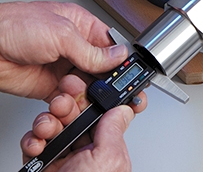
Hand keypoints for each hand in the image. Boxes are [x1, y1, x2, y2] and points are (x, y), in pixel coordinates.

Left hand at [0, 1, 129, 99]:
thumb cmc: (17, 26)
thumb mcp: (62, 34)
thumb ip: (92, 50)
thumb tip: (118, 55)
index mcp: (81, 25)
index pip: (109, 43)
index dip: (119, 58)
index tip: (127, 72)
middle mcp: (74, 46)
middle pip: (100, 67)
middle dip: (104, 79)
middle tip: (107, 88)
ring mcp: (62, 67)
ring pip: (86, 85)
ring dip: (84, 92)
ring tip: (74, 89)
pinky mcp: (50, 87)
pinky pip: (69, 98)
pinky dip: (70, 103)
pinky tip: (66, 98)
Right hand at [21, 74, 144, 171]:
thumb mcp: (109, 159)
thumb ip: (114, 130)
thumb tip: (123, 108)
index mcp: (107, 147)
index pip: (100, 112)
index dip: (93, 97)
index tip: (87, 85)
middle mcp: (85, 151)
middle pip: (75, 113)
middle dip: (66, 103)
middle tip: (63, 102)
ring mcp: (62, 157)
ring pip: (53, 123)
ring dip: (48, 120)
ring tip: (49, 127)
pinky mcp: (42, 165)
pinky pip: (34, 142)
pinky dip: (32, 140)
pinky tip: (38, 144)